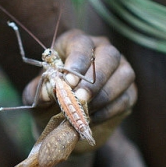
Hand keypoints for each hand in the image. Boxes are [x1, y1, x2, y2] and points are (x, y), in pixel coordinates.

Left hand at [21, 30, 136, 151]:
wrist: (64, 123)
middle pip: (109, 54)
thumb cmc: (48, 101)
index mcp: (75, 43)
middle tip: (80, 98)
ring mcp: (119, 69)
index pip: (82, 43)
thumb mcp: (36, 96)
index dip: (77, 61)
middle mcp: (101, 50)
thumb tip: (50, 91)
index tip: (69, 81)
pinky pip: (127, 96)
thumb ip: (40, 91)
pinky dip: (110, 109)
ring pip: (124, 74)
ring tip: (86, 110)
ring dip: (105, 94)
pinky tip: (93, 118)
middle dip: (95, 78)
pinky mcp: (129, 91)